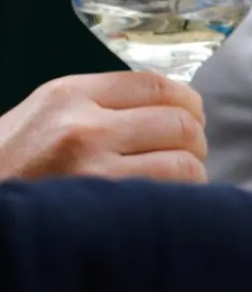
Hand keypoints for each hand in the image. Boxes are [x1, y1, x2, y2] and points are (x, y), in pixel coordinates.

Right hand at [0, 72, 207, 183]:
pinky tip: (165, 201)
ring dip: (192, 172)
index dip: (188, 101)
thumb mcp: (47, 113)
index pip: (156, 84)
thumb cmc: (12, 161)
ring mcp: (93, 168)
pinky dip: (180, 199)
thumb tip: (174, 107)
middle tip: (187, 152)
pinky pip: (169, 196)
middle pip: (179, 122)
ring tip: (176, 179)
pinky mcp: (101, 207)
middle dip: (194, 139)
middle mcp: (83, 126)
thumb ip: (103, 104)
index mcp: (69, 94)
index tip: (192, 114)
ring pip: (184, 162)